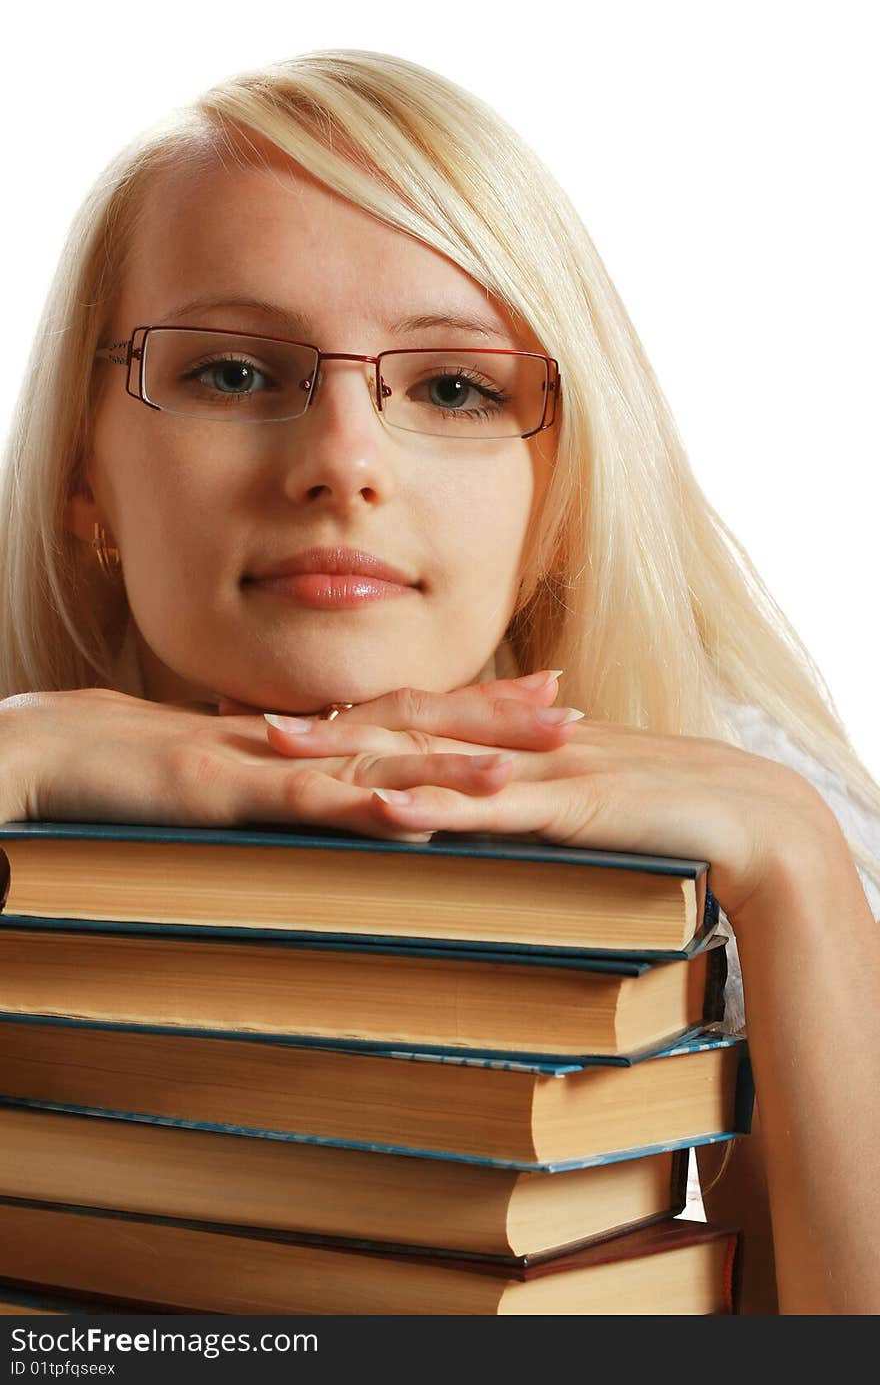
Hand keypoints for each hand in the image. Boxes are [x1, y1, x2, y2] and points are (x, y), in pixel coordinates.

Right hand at [0, 672, 577, 841]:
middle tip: (569, 713)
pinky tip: (416, 812)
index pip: (404, 713)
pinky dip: (363, 806)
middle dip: (494, 719)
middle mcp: (299, 737)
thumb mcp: (223, 776)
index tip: (538, 697)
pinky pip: (307, 801)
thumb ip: (282, 785)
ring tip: (527, 765)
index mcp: (303, 733)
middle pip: (413, 724)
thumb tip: (332, 796)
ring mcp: (268, 760)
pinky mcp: (228, 792)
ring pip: (377, 758)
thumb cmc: (131, 766)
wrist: (52, 747)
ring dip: (453, 761)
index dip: (473, 706)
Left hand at [291, 713, 837, 918]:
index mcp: (513, 737)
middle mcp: (515, 740)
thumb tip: (473, 809)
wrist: (743, 812)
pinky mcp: (568, 805)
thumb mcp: (577, 796)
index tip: (286, 722)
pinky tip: (381, 803)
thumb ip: (522, 797)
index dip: (350, 719)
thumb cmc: (662, 809)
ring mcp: (538, 769)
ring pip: (431, 754)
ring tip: (283, 750)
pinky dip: (433, 803)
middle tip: (249, 724)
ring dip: (354, 751)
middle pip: (405, 724)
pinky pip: (489, 805)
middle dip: (326, 725)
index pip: (419, 718)